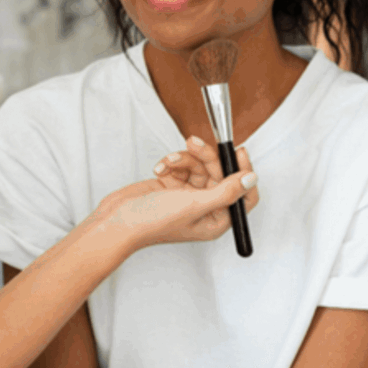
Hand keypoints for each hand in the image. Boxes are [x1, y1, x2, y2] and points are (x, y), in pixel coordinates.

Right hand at [93, 142, 258, 253]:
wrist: (117, 220)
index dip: (242, 171)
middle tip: (194, 145)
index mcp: (216, 220)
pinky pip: (181, 166)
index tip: (238, 151)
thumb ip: (226, 191)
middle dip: (206, 158)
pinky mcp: (172, 186)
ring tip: (170, 162)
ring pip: (199, 166)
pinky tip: (161, 169)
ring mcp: (188, 196)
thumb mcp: (194, 204)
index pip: (242, 194)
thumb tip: (250, 179)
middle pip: (219, 173)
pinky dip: (171, 163)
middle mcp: (205, 208)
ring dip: (185, 159)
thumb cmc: (152, 222)